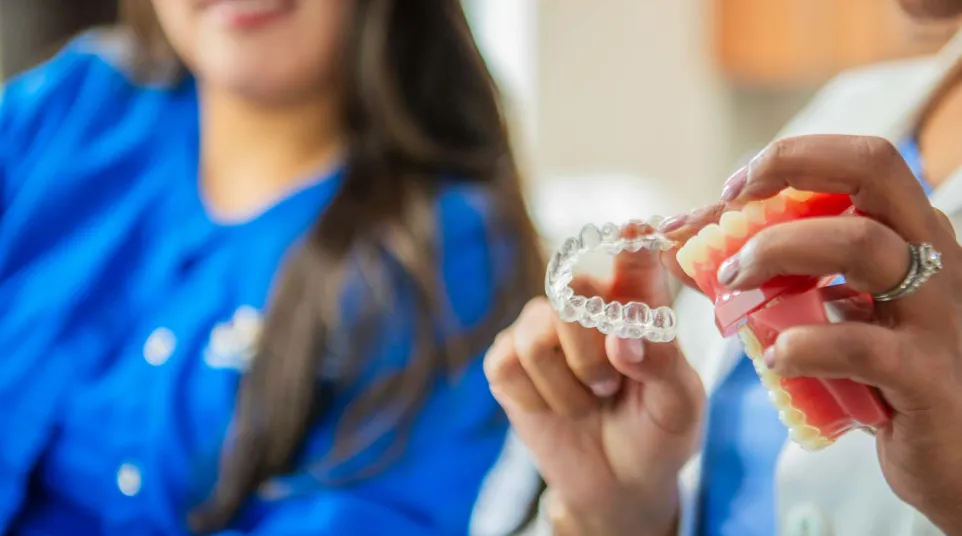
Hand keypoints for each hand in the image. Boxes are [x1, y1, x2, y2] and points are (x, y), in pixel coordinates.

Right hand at [483, 249, 704, 535]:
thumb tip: (622, 340)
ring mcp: (539, 330)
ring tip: (589, 402)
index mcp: (636, 303)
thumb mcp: (679, 406)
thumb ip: (663, 365)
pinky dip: (537, 400)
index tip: (633, 228)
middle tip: (611, 386)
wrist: (619, 485)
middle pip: (571, 294)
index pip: (633, 262)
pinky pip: (509, 366)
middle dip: (590, 352)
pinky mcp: (506, 361)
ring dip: (568, 388)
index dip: (630, 244)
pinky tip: (555, 409)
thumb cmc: (657, 433)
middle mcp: (584, 305)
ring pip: (538, 338)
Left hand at [696, 135, 961, 532]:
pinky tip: (776, 357)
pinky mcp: (925, 377)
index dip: (793, 157)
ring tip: (734, 284)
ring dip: (777, 252)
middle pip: (872, 172)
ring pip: (861, 245)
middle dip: (788, 174)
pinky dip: (803, 345)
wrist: (950, 455)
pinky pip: (861, 345)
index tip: (734, 188)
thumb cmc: (880, 374)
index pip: (864, 158)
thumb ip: (785, 274)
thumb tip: (695, 243)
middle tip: (731, 209)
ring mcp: (935, 315)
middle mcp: (932, 259)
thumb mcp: (839, 309)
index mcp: (911, 235)